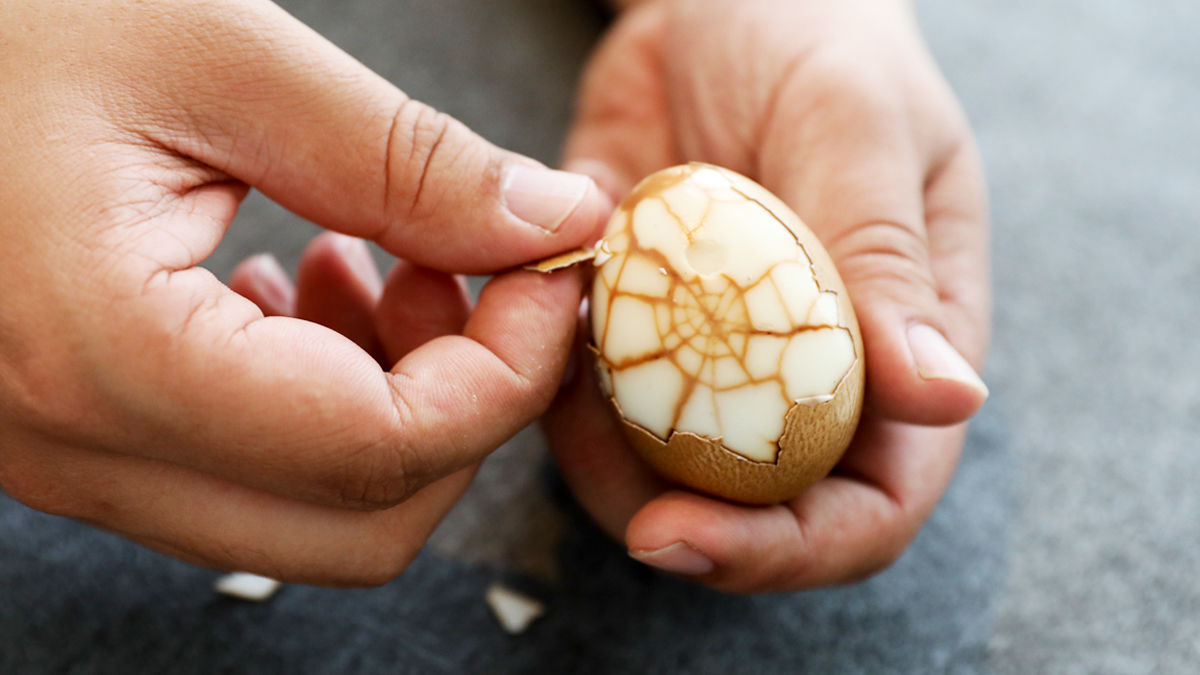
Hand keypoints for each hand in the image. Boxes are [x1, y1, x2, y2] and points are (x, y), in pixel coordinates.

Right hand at [0, 0, 607, 584]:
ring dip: (393, 406)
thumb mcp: (220, 61)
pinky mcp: (73, 433)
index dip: (505, 376)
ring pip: (307, 515)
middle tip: (475, 280)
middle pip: (360, 527)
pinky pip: (240, 474)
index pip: (379, 451)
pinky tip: (302, 284)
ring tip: (379, 263)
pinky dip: (319, 402)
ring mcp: (67, 457)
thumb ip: (408, 162)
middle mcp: (75, 447)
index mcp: (106, 357)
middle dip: (463, 410)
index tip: (546, 279)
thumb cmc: (4, 24)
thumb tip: (553, 224)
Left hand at [543, 0, 989, 591]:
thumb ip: (887, 258)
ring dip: (599, 455)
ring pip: (657, 465)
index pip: (871, 499)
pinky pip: (584, 390)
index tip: (688, 532)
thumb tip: (947, 397)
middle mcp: (808, 368)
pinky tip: (523, 326)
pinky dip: (547, 381)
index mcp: (899, 343)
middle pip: (757, 508)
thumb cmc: (817, 36)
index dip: (790, 546)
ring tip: (556, 384)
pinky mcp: (630, 319)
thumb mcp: (858, 125)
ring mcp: (713, 352)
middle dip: (682, 522)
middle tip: (612, 500)